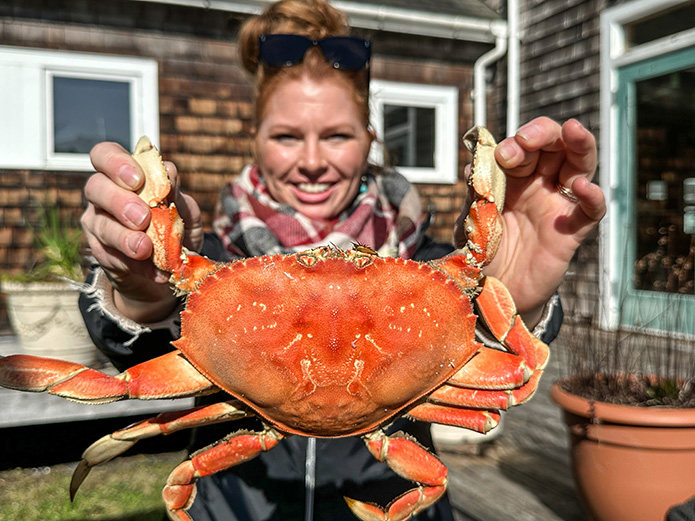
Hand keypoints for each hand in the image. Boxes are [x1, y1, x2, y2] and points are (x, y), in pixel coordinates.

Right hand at [81, 141, 203, 322]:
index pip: (104, 155)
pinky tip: (155, 271)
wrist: (171, 267)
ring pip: (101, 225)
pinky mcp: (101, 254)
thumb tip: (170, 171)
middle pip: (95, 187)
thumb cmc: (174, 228)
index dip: (116, 162)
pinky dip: (136, 265)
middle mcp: (103, 196)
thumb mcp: (184, 212)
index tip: (138, 179)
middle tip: (142, 217)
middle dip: (119, 202)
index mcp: (122, 176)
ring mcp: (97, 225)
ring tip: (145, 249)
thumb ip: (176, 194)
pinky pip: (111, 257)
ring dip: (124, 238)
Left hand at [483, 117, 605, 325]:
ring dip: (580, 145)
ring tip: (573, 129)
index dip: (516, 144)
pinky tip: (584, 187)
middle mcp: (539, 187)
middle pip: (554, 147)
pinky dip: (593, 197)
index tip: (501, 155)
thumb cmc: (482, 254)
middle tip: (526, 140)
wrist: (493, 292)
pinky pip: (590, 211)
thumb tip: (472, 167)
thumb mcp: (471, 222)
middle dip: (542, 135)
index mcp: (514, 180)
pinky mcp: (571, 232)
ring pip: (580, 166)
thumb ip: (474, 196)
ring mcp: (557, 207)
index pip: (524, 148)